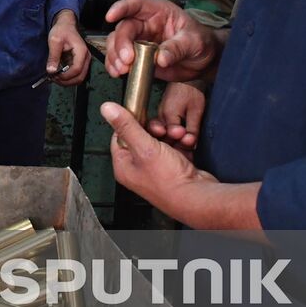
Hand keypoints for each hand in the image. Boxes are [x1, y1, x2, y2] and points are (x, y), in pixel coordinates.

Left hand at [46, 10, 89, 85]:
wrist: (66, 25)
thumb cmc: (62, 30)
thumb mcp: (55, 41)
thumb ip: (53, 56)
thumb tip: (51, 71)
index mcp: (82, 52)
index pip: (76, 70)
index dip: (65, 76)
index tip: (54, 76)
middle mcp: (86, 58)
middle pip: (80, 77)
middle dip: (66, 81)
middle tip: (53, 79)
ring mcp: (84, 61)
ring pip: (78, 78)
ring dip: (67, 81)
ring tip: (55, 77)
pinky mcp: (80, 63)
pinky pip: (76, 75)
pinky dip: (67, 78)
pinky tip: (58, 75)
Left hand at [101, 101, 261, 229]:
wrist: (198, 197)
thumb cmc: (170, 182)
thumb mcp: (144, 147)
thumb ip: (127, 126)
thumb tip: (107, 109)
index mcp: (124, 166)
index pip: (120, 136)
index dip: (130, 124)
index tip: (140, 115)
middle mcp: (138, 169)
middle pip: (141, 137)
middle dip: (156, 129)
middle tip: (162, 129)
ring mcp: (157, 169)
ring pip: (161, 141)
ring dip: (171, 134)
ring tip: (178, 135)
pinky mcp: (174, 168)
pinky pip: (175, 148)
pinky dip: (181, 143)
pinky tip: (187, 142)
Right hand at [104, 0, 220, 81]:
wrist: (204, 62)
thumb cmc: (201, 43)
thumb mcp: (194, 42)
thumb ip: (177, 48)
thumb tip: (160, 58)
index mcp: (158, 13)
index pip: (136, 5)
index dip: (121, 8)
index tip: (110, 16)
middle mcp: (145, 24)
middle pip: (124, 28)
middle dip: (121, 44)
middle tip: (127, 60)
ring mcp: (139, 41)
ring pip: (116, 44)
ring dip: (115, 57)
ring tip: (122, 70)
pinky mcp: (138, 57)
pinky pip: (120, 59)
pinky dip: (115, 66)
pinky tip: (118, 73)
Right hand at [150, 81, 206, 153]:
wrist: (186, 80)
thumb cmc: (191, 92)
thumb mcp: (196, 111)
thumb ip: (192, 129)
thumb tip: (191, 144)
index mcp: (168, 115)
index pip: (172, 135)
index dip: (182, 142)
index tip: (191, 142)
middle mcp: (160, 116)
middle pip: (164, 137)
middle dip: (175, 143)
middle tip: (187, 144)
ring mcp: (159, 116)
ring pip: (163, 134)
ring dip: (172, 140)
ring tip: (183, 142)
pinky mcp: (161, 115)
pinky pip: (164, 129)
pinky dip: (170, 135)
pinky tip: (179, 138)